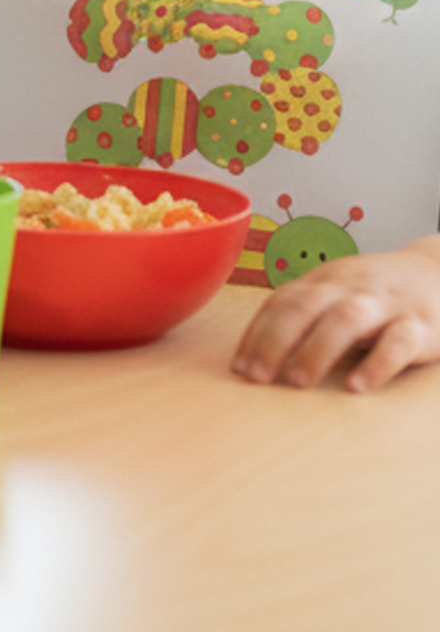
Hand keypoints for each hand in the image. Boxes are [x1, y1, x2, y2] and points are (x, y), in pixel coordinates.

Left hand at [233, 242, 439, 391]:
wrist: (438, 272)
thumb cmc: (375, 292)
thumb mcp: (336, 292)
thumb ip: (302, 313)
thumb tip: (255, 351)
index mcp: (323, 281)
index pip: (281, 302)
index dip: (257, 333)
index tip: (239, 366)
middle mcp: (349, 287)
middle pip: (304, 307)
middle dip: (275, 341)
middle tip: (256, 376)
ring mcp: (385, 304)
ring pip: (346, 319)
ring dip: (317, 350)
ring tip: (297, 382)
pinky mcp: (422, 325)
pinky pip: (398, 342)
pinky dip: (376, 363)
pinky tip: (357, 386)